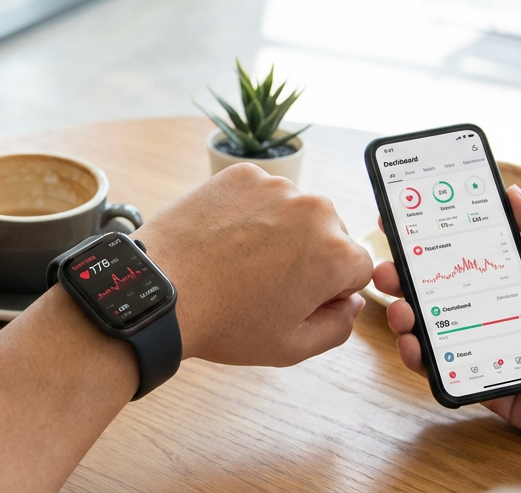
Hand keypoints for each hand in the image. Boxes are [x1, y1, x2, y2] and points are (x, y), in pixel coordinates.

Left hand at [139, 163, 373, 366]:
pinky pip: (260, 193)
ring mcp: (275, 186)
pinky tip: (225, 239)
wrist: (162, 289)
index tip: (299, 299)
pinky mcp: (242, 174)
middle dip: (310, 256)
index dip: (332, 290)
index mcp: (336, 253)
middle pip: (329, 235)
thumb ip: (338, 327)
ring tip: (240, 262)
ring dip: (280, 231)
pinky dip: (249, 212)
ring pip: (295, 211)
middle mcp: (314, 209)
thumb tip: (351, 302)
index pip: (358, 268)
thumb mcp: (292, 346)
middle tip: (266, 283)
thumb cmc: (225, 322)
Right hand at [373, 186, 520, 461]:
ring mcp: (497, 350)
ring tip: (400, 312)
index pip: (473, 252)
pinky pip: (449, 373)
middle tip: (385, 269)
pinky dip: (425, 362)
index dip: (436, 238)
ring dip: (410, 318)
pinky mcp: (494, 387)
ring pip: (440, 330)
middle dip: (409, 277)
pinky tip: (416, 350)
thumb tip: (511, 190)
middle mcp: (508, 312)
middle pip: (445, 290)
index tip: (400, 221)